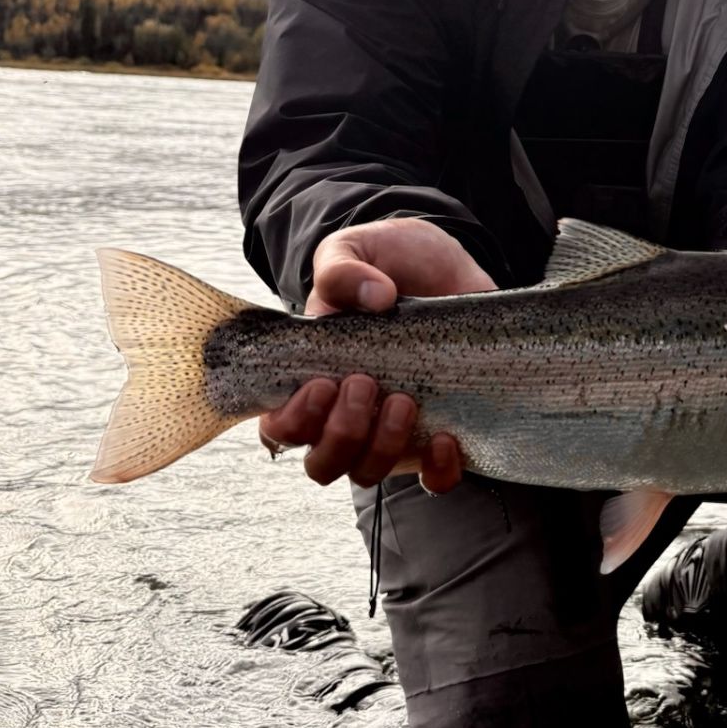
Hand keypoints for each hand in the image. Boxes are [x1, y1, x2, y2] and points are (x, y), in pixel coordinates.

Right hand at [258, 220, 495, 489]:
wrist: (446, 264)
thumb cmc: (388, 261)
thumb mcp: (358, 248)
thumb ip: (344, 268)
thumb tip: (374, 298)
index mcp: (310, 376)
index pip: (280, 427)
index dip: (293, 420)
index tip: (322, 384)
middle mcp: (346, 414)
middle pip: (323, 463)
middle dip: (341, 434)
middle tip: (365, 384)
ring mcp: (391, 430)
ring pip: (369, 473)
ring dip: (383, 446)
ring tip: (405, 399)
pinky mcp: (438, 432)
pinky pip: (435, 479)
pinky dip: (439, 471)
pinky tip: (446, 439)